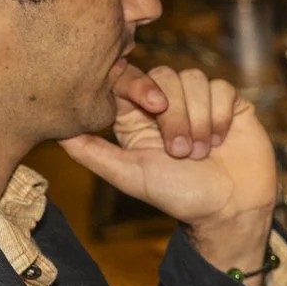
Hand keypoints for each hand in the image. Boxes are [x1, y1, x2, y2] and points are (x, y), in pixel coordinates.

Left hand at [61, 65, 277, 271]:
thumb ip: (92, 152)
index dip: (139, 85)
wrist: (230, 208)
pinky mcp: (228, 103)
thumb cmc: (179, 197)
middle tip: (181, 152)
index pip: (130, 79)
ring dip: (200, 119)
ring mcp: (199, 102)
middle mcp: (168, 104)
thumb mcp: (129, 176)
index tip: (151, 108)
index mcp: (138, 117)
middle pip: (165, 77)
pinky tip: (221, 140)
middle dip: (175, 115)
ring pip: (194, 79)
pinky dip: (220, 116)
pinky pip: (221, 88)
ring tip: (203, 152)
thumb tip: (55, 132)